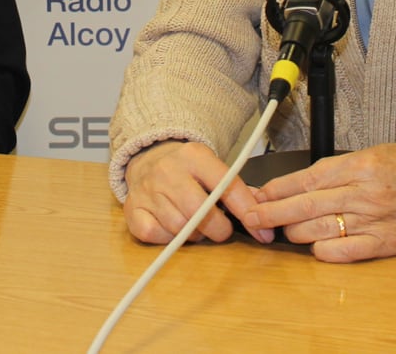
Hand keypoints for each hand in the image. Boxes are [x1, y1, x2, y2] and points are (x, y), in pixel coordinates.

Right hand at [121, 140, 270, 245]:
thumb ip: (236, 188)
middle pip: (199, 211)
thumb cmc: (187, 169)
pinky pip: (155, 234)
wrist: (148, 158)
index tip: (262, 232)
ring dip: (194, 234)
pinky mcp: (133, 209)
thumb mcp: (212, 167)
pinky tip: (173, 229)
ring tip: (196, 225)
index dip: (246, 211)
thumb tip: (262, 210)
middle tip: (221, 230)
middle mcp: (169, 170)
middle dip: (218, 228)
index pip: (225, 185)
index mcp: (194, 156)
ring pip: (179, 226)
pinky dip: (168, 239)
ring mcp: (148, 190)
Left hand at [241, 143, 395, 261]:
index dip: (277, 189)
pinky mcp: (383, 243)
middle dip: (272, 213)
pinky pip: (342, 251)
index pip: (306, 178)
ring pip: (318, 230)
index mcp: (358, 165)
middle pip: (304, 206)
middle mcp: (362, 193)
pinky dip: (322, 250)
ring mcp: (372, 220)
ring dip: (295, 232)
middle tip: (251, 217)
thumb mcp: (373, 153)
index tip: (256, 194)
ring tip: (284, 230)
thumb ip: (338, 168)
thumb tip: (301, 183)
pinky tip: (314, 246)